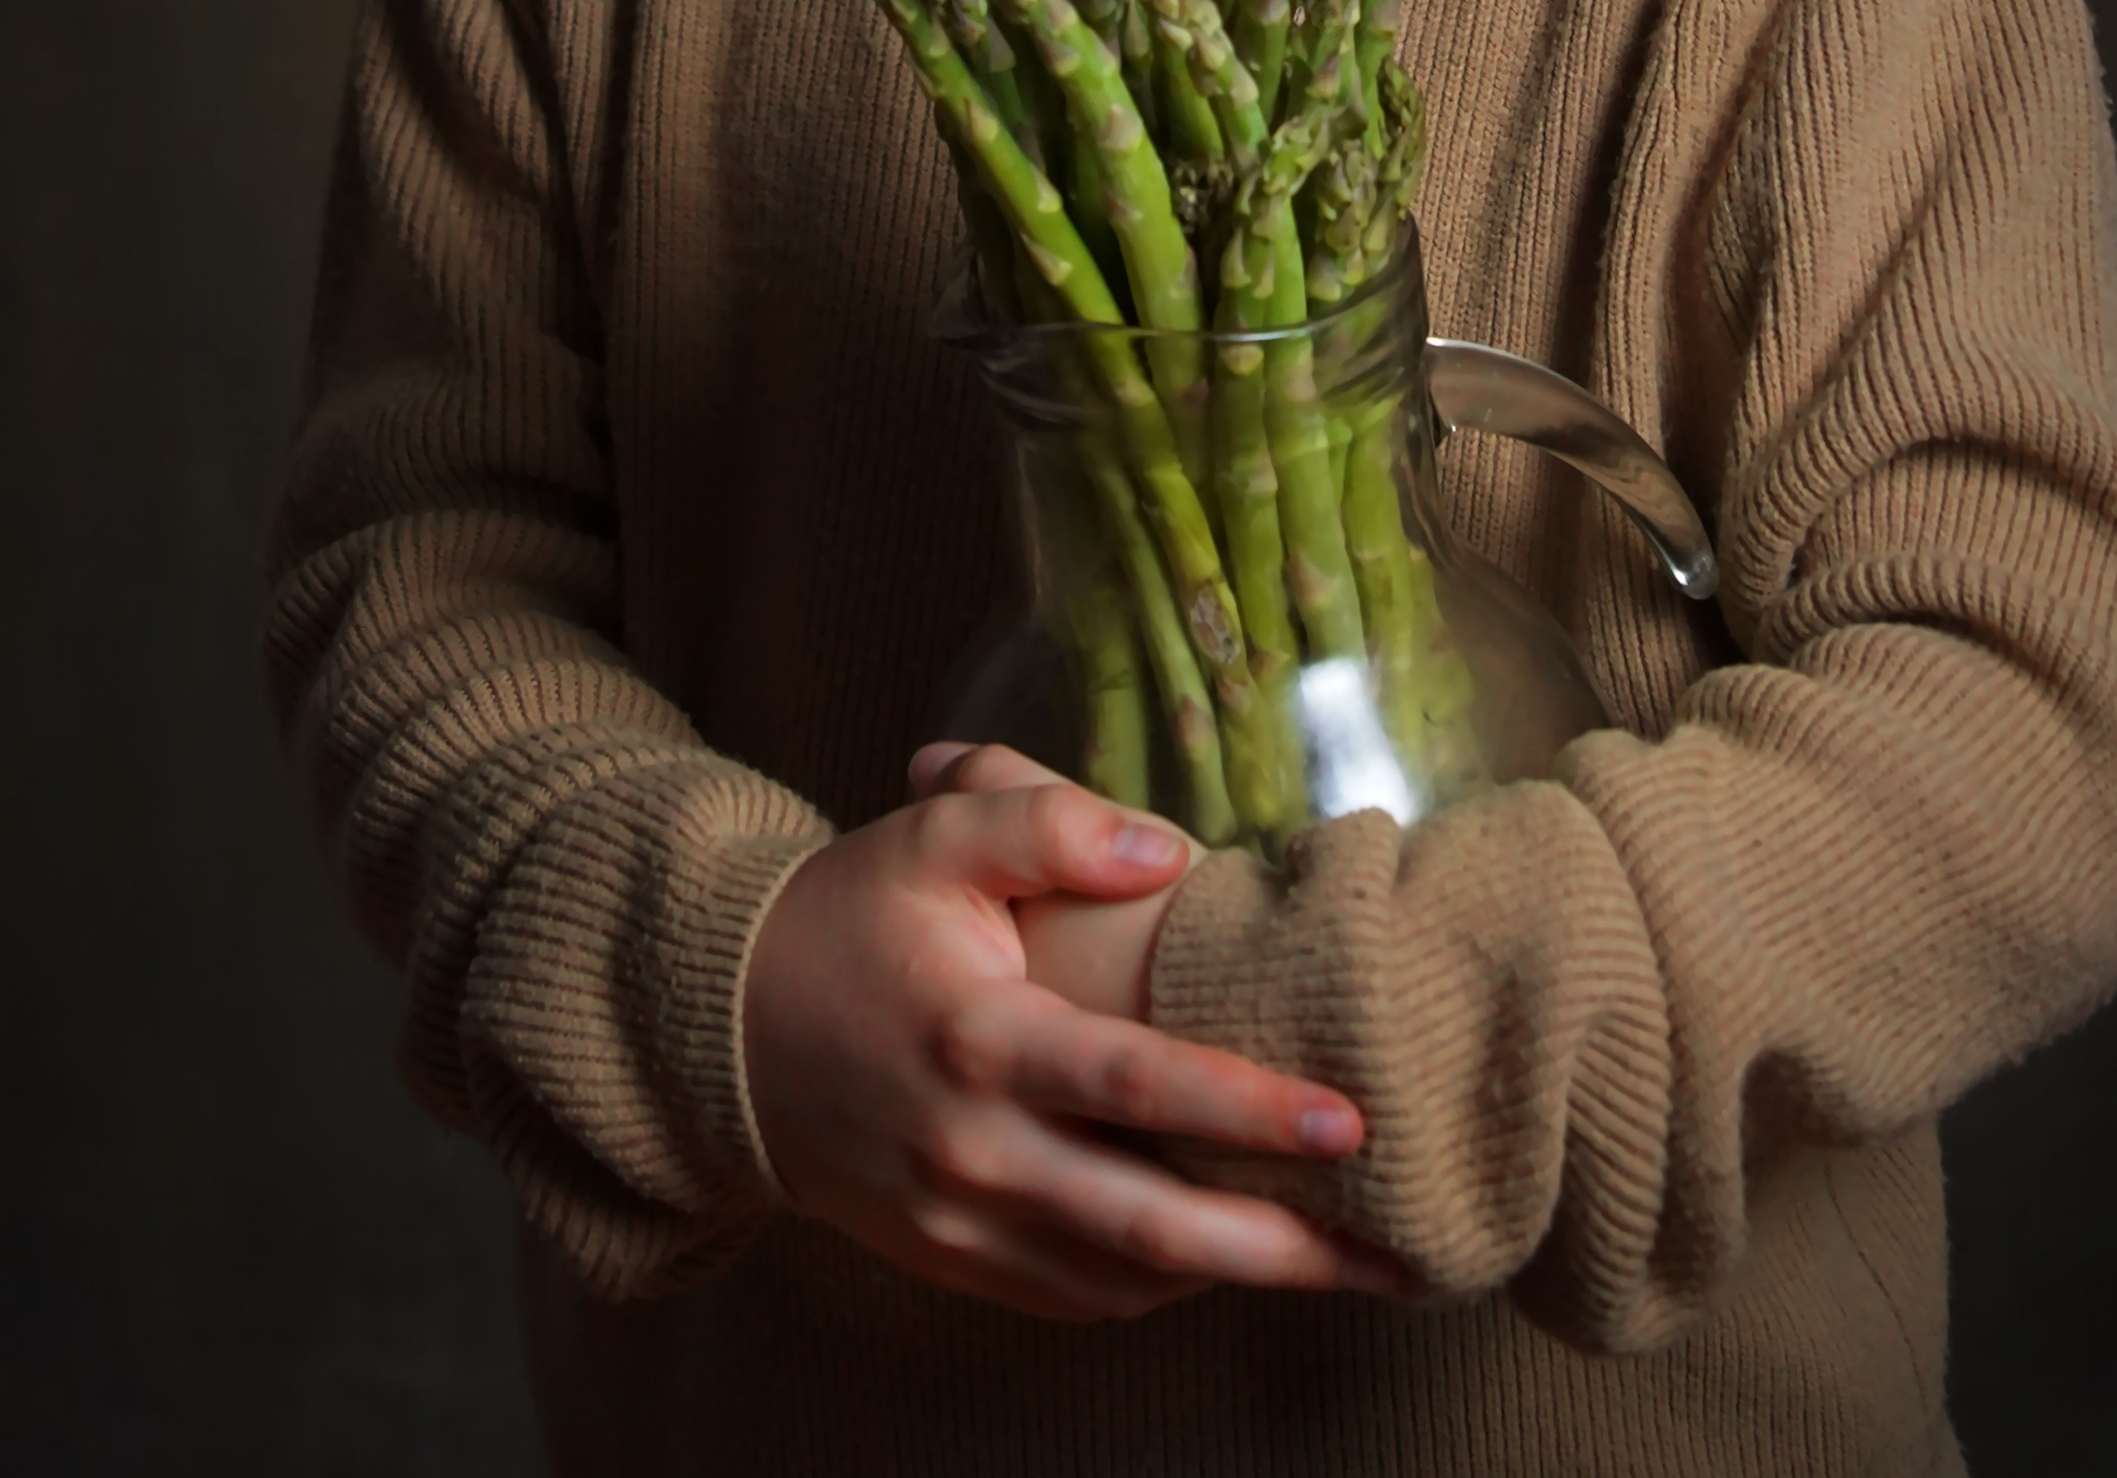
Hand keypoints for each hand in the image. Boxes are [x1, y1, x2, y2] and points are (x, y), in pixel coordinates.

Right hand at [741, 756, 1387, 1321]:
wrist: (727, 1031)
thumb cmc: (851, 916)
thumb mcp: (932, 834)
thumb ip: (1045, 821)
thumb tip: (1167, 851)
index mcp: (976, 1039)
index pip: (1134, 1088)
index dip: (1246, 1108)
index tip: (1349, 1121)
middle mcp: (971, 1150)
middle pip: (1146, 1225)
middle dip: (1278, 1247)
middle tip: (1389, 1252)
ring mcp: (958, 1223)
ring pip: (1121, 1278)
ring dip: (1235, 1279)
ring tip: (1344, 1264)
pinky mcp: (953, 1260)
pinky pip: (1075, 1296)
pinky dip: (1159, 1285)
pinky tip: (1229, 1258)